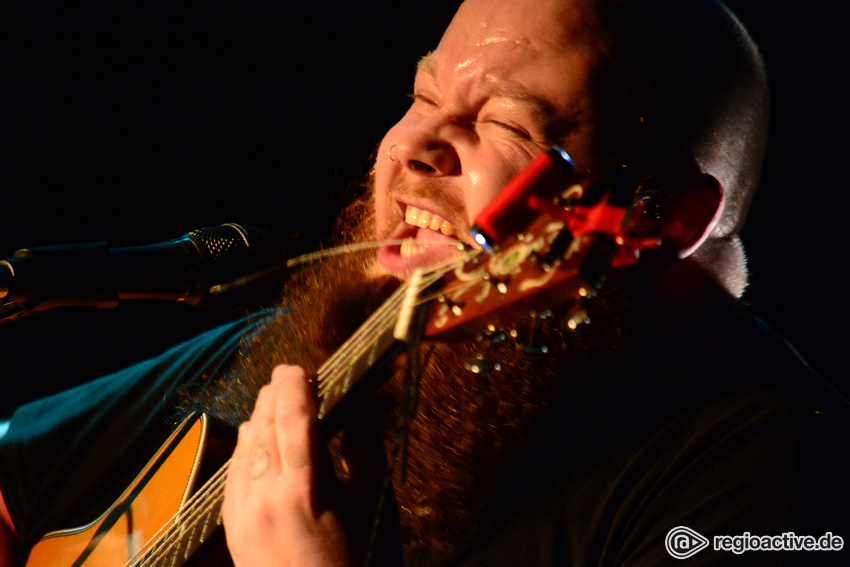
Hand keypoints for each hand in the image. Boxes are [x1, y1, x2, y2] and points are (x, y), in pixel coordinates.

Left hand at [223, 364, 399, 566]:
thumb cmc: (363, 566)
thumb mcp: (375, 505)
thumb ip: (364, 446)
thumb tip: (365, 399)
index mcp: (305, 489)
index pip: (292, 414)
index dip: (295, 382)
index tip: (302, 367)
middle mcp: (264, 497)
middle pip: (263, 422)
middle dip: (278, 395)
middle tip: (296, 381)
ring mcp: (242, 515)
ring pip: (244, 444)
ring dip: (262, 418)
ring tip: (282, 408)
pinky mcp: (232, 529)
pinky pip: (233, 471)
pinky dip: (248, 448)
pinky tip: (262, 444)